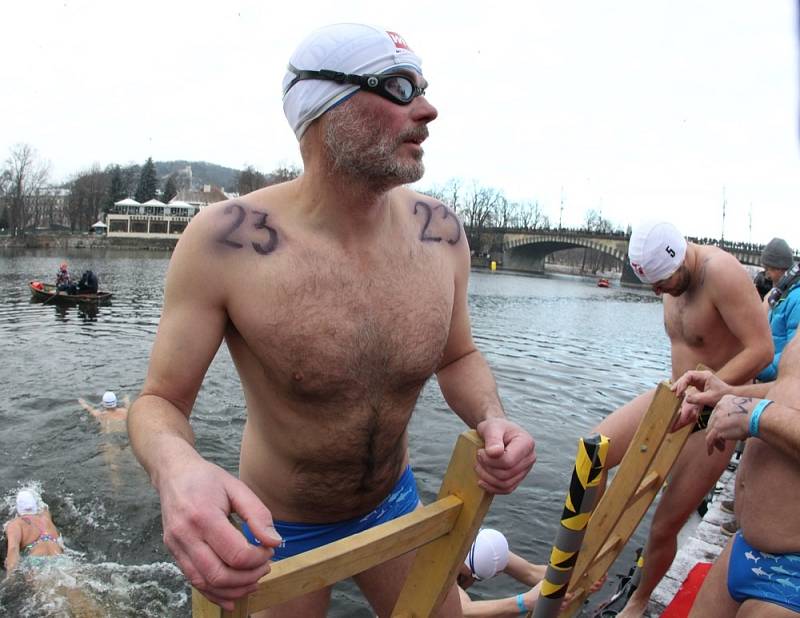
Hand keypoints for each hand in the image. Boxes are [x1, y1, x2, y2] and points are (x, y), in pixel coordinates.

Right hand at [158, 457, 281, 609]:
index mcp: (204, 516)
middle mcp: (186, 535)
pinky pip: (194, 582)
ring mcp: (176, 547)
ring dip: (233, 590)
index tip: (269, 551)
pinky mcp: (173, 553)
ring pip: (205, 583)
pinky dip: (215, 593)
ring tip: (253, 582)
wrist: (173, 475)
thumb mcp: (237, 487)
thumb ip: (258, 514)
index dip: (258, 558)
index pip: (235, 554)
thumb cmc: (208, 479)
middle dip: (248, 577)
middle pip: (219, 574)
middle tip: (264, 568)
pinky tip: (232, 595)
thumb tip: (274, 542)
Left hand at [475, 418, 535, 493]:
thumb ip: (493, 438)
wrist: (497, 432)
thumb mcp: (491, 427)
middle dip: (487, 469)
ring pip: (506, 484)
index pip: (508, 461)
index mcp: (526, 443)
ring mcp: (525, 470)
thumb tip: (494, 453)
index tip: (480, 452)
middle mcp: (529, 458)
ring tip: (478, 467)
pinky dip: (492, 488)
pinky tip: (482, 481)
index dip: (490, 460)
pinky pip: (507, 489)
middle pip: (506, 474)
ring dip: (488, 479)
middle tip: (477, 458)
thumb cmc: (495, 428)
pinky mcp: (518, 478)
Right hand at [670, 370, 731, 429]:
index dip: (682, 383)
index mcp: (704, 375)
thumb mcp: (710, 398)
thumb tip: (686, 398)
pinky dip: (683, 388)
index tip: (679, 392)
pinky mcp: (700, 385)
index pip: (689, 376)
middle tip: (672, 391)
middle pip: (686, 377)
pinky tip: (679, 393)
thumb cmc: (723, 396)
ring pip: (686, 380)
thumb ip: (698, 398)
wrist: (731, 396)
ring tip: (674, 392)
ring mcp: (700, 380)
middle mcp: (701, 376)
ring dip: (680, 385)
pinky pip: (689, 384)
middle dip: (679, 383)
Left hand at [704, 395, 753, 454]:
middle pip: (713, 422)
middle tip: (721, 440)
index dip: (720, 422)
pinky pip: (710, 439)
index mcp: (726, 400)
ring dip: (715, 440)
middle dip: (716, 432)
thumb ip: (740, 416)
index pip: (719, 412)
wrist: (759, 416)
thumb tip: (740, 429)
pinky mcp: (717, 428)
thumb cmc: (760, 413)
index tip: (723, 429)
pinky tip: (711, 452)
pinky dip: (710, 446)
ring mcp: (716, 418)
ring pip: (711, 431)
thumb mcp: (748, 410)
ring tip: (721, 448)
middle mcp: (719, 407)